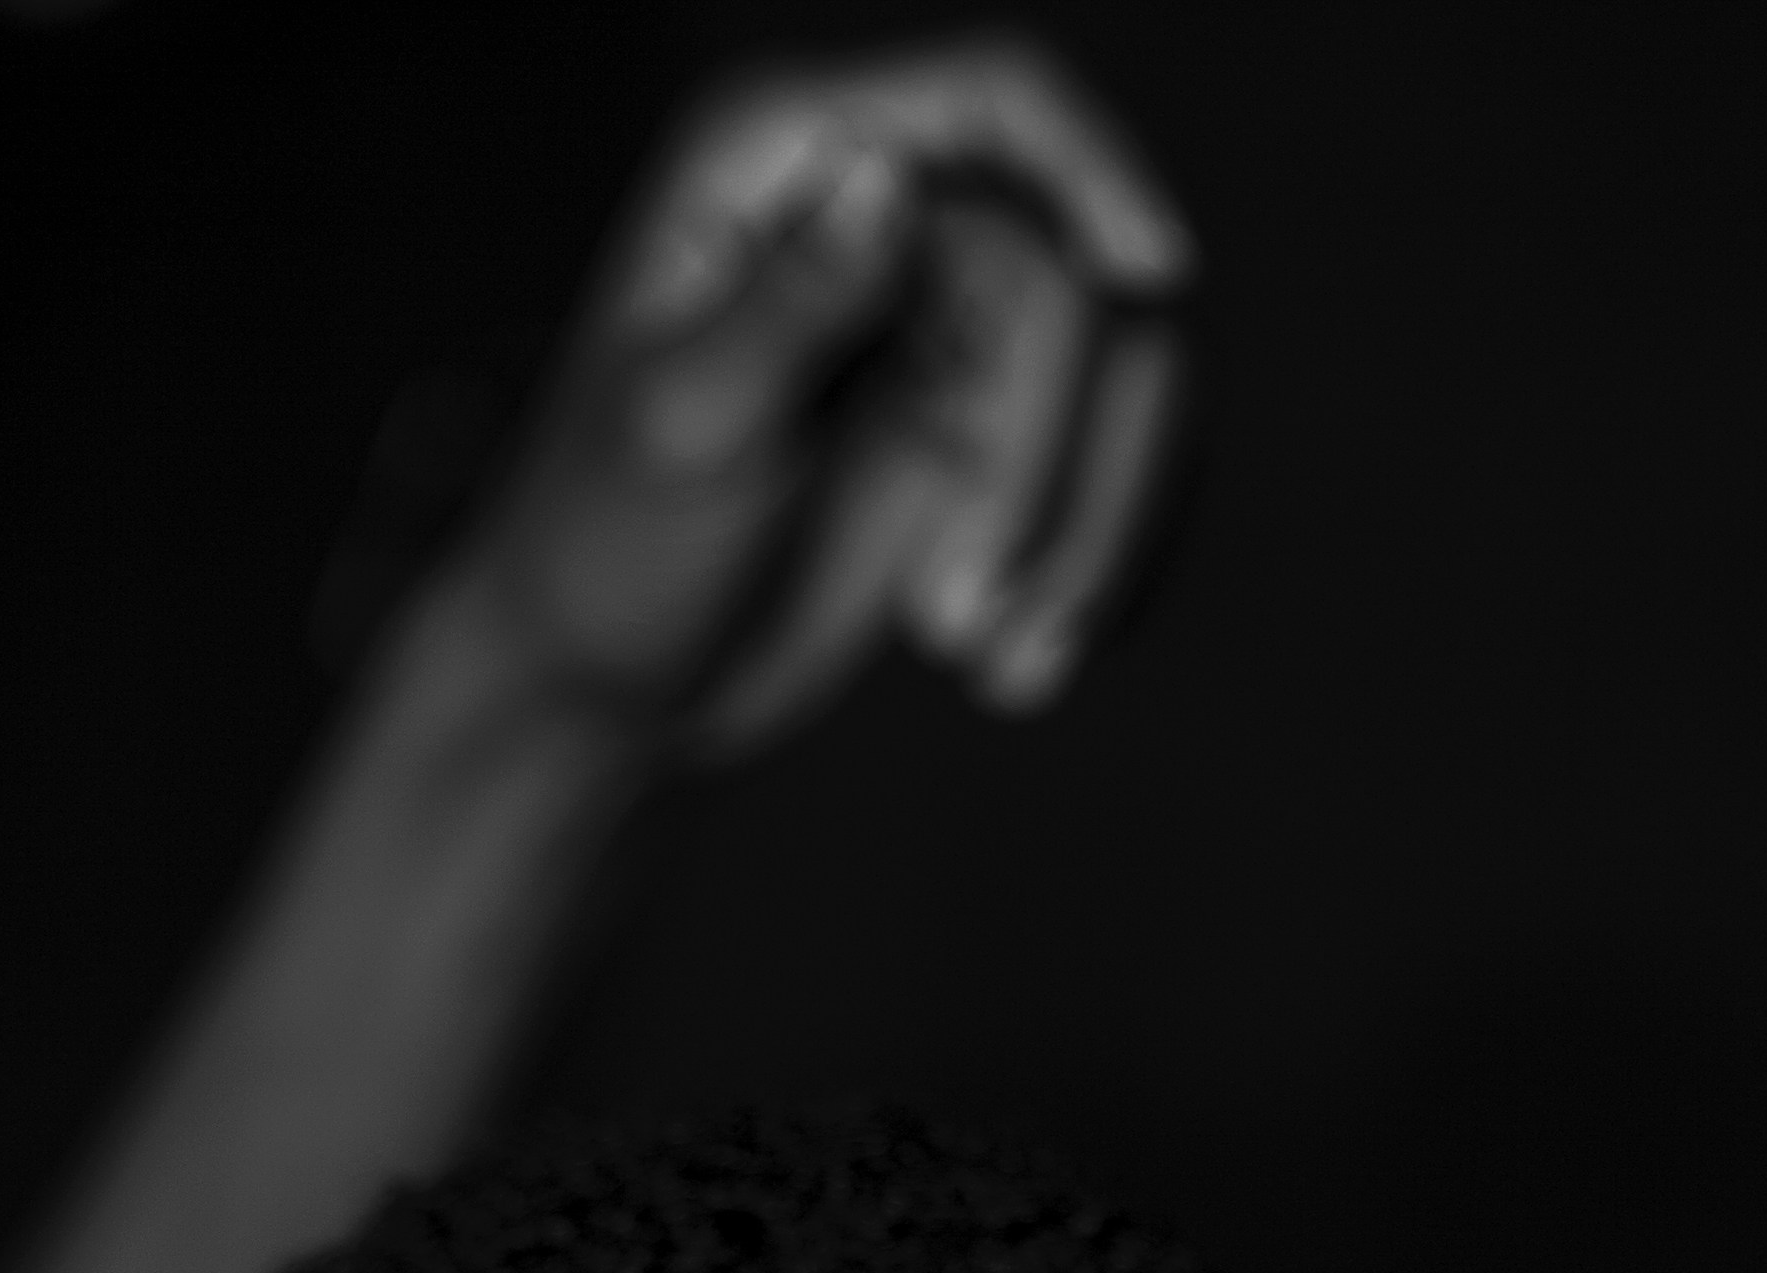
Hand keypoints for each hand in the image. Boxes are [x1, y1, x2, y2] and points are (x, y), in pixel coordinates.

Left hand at [463, 43, 1192, 754]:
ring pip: (1131, 380)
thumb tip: (887, 180)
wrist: (610, 679)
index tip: (1157, 276)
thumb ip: (790, 305)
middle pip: (1074, 278)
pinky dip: (1101, 572)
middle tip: (941, 622)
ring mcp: (955, 325)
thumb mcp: (687, 430)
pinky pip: (1123, 466)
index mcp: (787, 155)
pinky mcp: (1000, 435)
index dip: (1095, 163)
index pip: (996, 99)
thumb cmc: (608, 547)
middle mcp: (891, 213)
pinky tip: (1022, 670)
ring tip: (991, 666)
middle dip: (1039, 462)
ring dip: (1087, 536)